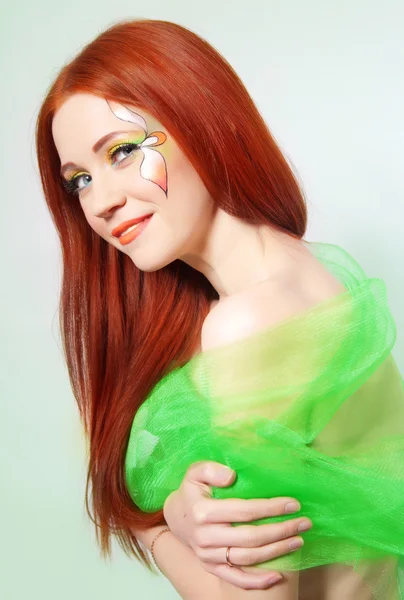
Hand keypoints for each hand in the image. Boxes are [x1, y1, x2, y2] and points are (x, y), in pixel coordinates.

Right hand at [163, 460, 311, 589]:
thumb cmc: (192, 491)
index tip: (293, 504)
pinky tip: (278, 576)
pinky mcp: (211, 567)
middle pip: (251, 537)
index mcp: (203, 511)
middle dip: (281, 530)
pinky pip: (236, 579)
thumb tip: (231, 476)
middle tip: (304, 522)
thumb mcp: (195, 472)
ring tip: (298, 540)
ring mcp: (208, 555)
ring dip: (277, 551)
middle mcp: (205, 536)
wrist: (175, 516)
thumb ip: (211, 469)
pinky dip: (257, 581)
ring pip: (248, 558)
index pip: (244, 511)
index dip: (271, 508)